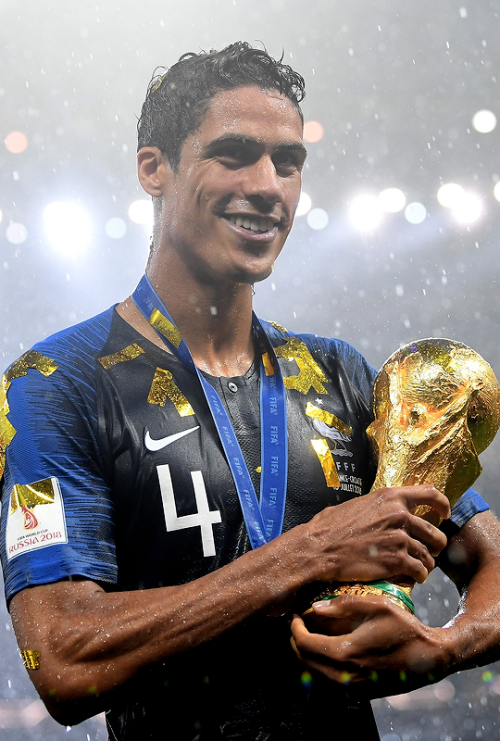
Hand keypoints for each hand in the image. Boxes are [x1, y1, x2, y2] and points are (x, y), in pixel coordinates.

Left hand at [290, 594, 451, 698]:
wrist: (430, 658)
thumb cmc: (405, 628)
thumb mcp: (377, 606)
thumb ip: (344, 605)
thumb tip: (316, 608)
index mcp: (346, 652)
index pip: (304, 644)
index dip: (294, 628)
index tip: (295, 616)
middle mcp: (346, 675)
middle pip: (304, 662)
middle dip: (296, 642)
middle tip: (298, 625)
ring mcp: (353, 688)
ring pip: (315, 675)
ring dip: (306, 656)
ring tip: (309, 636)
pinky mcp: (360, 693)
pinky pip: (329, 682)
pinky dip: (320, 667)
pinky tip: (326, 651)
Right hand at [303, 485, 449, 584]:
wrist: (318, 549)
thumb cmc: (331, 527)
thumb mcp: (358, 504)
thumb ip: (379, 506)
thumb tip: (386, 508)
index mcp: (391, 497)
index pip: (431, 494)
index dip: (443, 505)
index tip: (444, 514)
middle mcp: (399, 515)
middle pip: (435, 532)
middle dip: (434, 545)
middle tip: (427, 552)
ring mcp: (400, 538)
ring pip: (429, 555)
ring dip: (425, 563)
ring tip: (416, 567)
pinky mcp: (396, 561)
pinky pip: (420, 570)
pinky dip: (418, 576)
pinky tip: (411, 576)